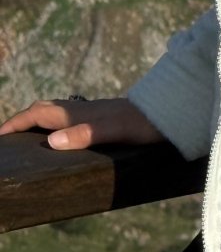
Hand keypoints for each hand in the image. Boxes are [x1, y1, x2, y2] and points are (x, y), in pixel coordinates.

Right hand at [0, 97, 164, 150]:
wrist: (173, 113)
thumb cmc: (144, 124)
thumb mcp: (115, 131)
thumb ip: (84, 135)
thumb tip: (52, 141)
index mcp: (78, 114)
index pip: (37, 115)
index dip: (15, 123)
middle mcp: (83, 109)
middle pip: (44, 109)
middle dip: (23, 119)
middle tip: (9, 136)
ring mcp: (94, 112)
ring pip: (58, 112)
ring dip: (39, 121)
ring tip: (30, 137)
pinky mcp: (105, 117)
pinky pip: (71, 118)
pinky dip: (58, 125)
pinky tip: (66, 137)